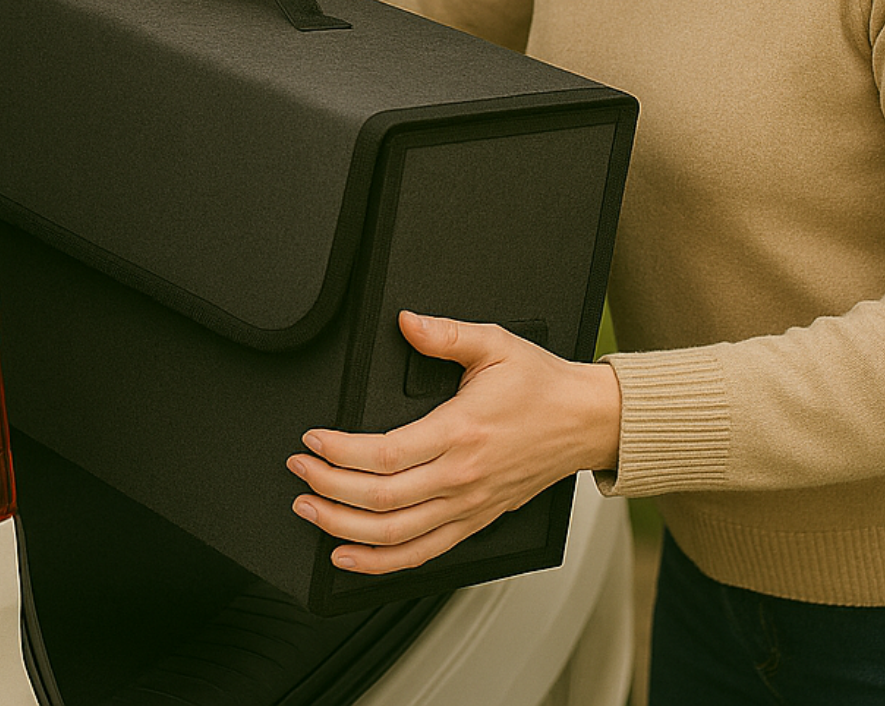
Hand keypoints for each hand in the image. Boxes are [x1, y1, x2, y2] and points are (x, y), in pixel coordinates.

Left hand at [285, 311, 621, 574]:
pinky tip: (349, 554)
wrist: (586, 421)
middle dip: (329, 488)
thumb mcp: (494, 342)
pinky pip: (422, 555)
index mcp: (461, 431)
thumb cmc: (542, 384)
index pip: (385, 454)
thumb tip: (406, 321)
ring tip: (310, 510)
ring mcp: (468, 506)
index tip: (312, 441)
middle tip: (299, 473)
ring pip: (396, 537)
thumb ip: (445, 332)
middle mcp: (461, 477)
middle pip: (380, 500)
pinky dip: (381, 562)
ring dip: (344, 529)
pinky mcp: (475, 521)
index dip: (340, 453)